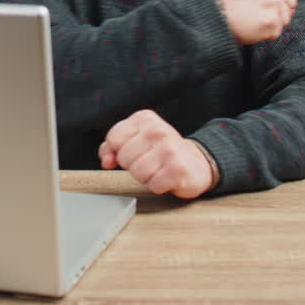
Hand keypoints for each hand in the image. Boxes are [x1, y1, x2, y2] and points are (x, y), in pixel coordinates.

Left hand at [98, 110, 215, 198]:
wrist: (197, 162)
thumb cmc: (161, 151)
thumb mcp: (136, 140)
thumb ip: (112, 147)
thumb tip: (106, 161)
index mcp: (144, 118)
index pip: (113, 138)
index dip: (117, 151)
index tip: (132, 153)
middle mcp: (157, 130)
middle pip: (123, 158)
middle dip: (132, 165)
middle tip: (149, 161)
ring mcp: (169, 149)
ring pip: (136, 173)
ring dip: (145, 177)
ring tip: (158, 169)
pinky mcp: (178, 170)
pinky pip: (152, 185)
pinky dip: (158, 186)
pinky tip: (166, 177)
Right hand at [219, 0, 297, 44]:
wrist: (215, 14)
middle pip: (291, 2)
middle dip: (279, 9)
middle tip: (258, 9)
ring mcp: (273, 2)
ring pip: (286, 18)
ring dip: (273, 22)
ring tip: (254, 17)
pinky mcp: (271, 21)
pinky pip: (277, 31)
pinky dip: (266, 33)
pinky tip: (253, 26)